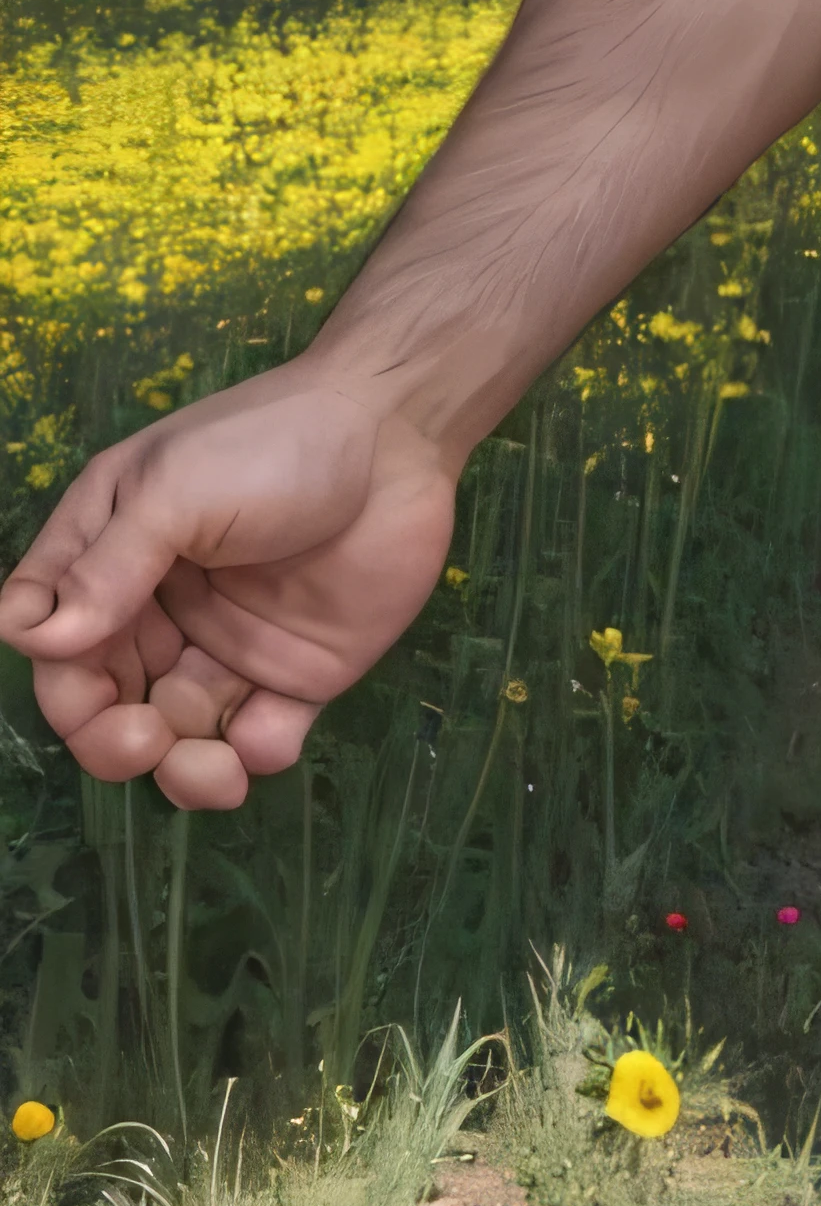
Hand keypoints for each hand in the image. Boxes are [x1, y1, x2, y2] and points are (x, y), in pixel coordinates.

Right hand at [0, 366, 455, 809]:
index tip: (85, 681)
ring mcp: (230, 645)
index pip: (56, 640)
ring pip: (179, 734)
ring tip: (213, 773)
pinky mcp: (299, 672)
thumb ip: (107, 568)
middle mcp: (162, 610)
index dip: (59, 677)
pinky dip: (254, 754)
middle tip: (143, 743)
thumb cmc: (274, 443)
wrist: (398, 432)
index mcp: (112, 556)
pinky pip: (260, 735)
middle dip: (111, 740)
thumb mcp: (175, 490)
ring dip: (181, 770)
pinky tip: (265, 740)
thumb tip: (37, 642)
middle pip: (109, 702)